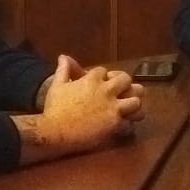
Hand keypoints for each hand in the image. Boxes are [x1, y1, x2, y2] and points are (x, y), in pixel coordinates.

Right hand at [25, 54, 142, 158]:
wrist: (54, 132)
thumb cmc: (54, 109)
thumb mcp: (57, 86)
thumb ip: (64, 70)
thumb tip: (63, 56)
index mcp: (92, 80)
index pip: (105, 71)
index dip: (104, 77)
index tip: (101, 84)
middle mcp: (106, 91)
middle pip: (127, 80)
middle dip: (125, 85)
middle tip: (120, 93)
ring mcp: (112, 108)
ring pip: (136, 101)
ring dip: (132, 105)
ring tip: (127, 110)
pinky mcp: (115, 124)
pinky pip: (130, 124)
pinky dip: (126, 126)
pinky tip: (120, 127)